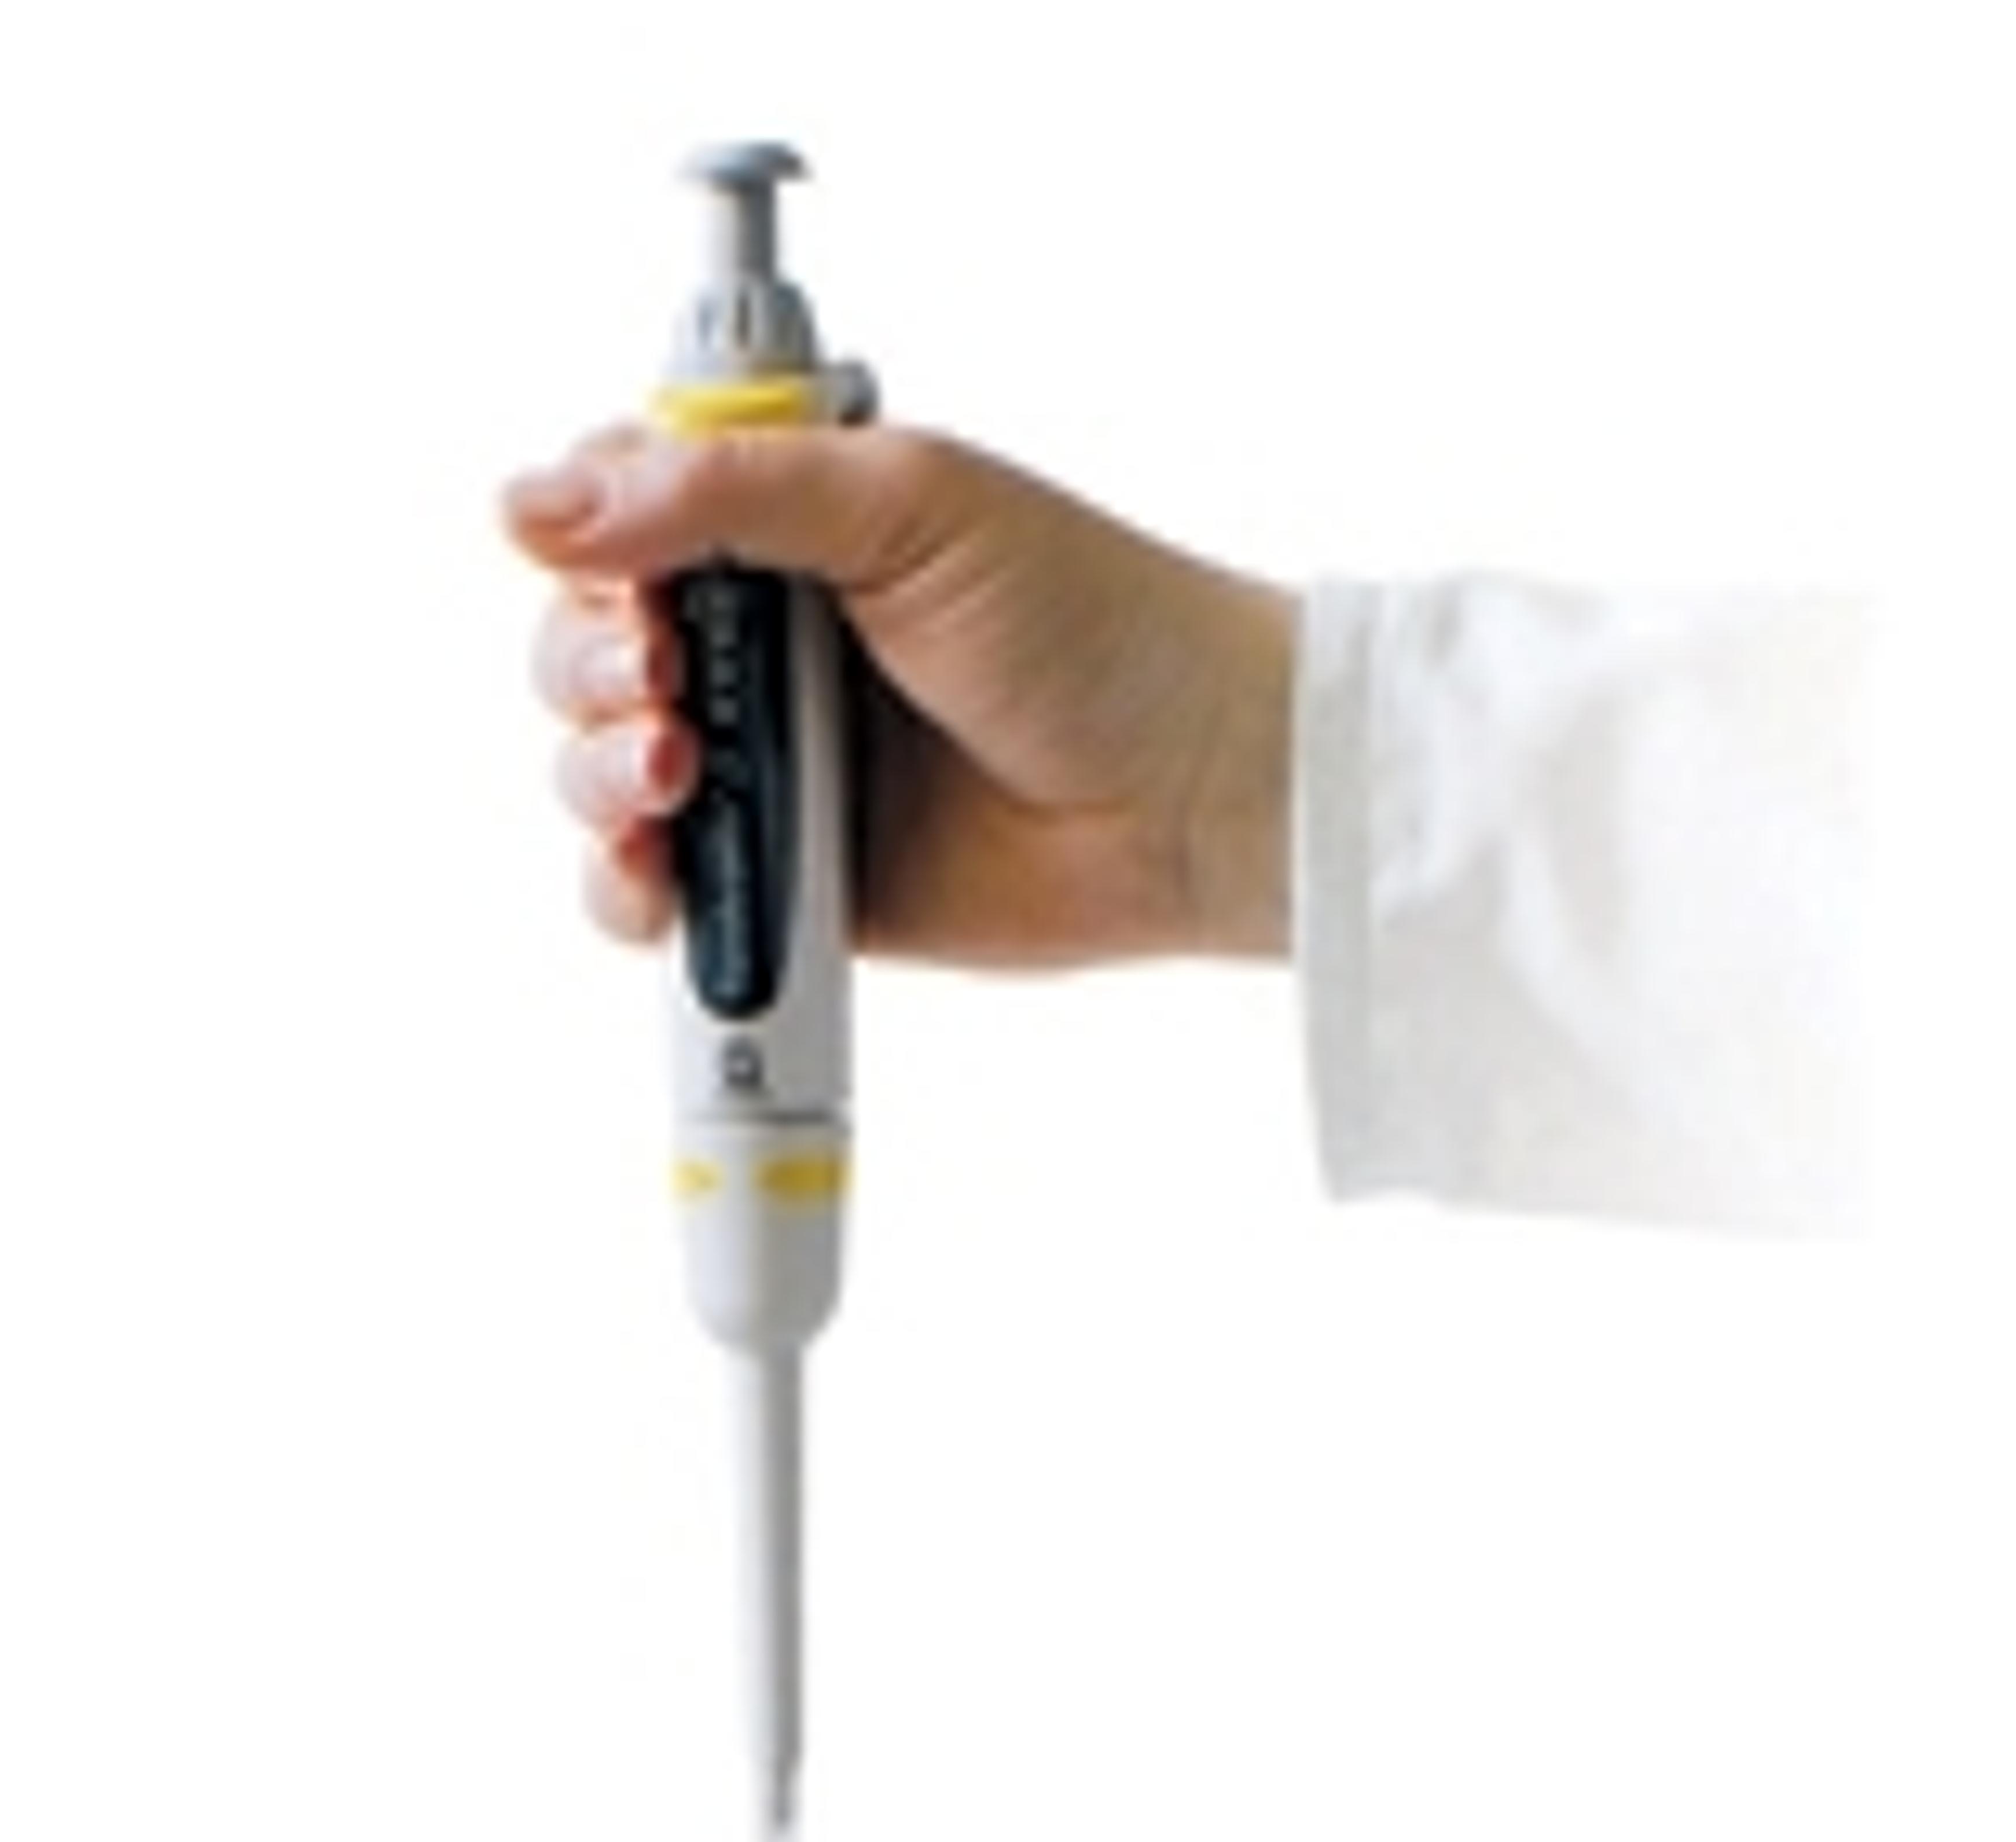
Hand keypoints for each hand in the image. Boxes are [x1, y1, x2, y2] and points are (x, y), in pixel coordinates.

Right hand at [502, 426, 1294, 966]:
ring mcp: (775, 769)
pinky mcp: (795, 884)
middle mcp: (767, 644)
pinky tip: (654, 876)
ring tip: (675, 778)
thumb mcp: (905, 502)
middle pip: (587, 645)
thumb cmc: (1091, 624)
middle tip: (666, 682)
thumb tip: (539, 500)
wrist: (1192, 790)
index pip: (616, 512)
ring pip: (600, 770)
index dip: (586, 542)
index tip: (630, 577)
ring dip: (596, 773)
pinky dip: (629, 891)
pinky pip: (665, 895)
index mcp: (787, 524)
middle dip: (591, 665)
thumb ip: (725, 488)